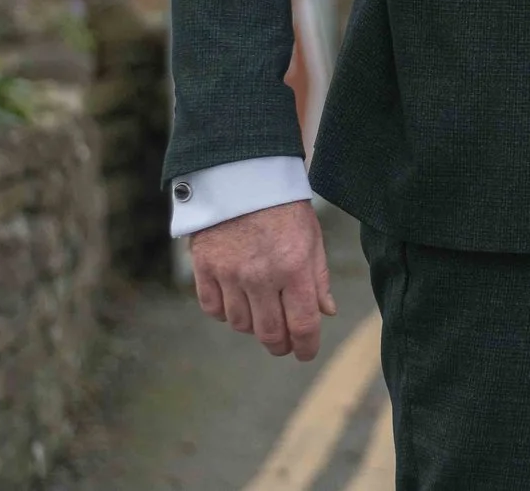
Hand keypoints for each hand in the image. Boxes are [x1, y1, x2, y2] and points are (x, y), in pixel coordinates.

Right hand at [189, 200, 336, 360]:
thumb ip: (318, 277)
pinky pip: (213, 308)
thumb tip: (325, 313)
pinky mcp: (204, 268)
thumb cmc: (283, 207)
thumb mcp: (312, 237)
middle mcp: (261, 276)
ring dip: (253, 327)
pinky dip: (225, 313)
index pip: (302, 324)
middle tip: (285, 345)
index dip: (306, 346)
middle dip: (280, 345)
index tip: (307, 353)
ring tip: (263, 316)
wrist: (241, 176)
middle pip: (269, 332)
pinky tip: (237, 303)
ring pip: (240, 324)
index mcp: (295, 267)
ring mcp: (229, 274)